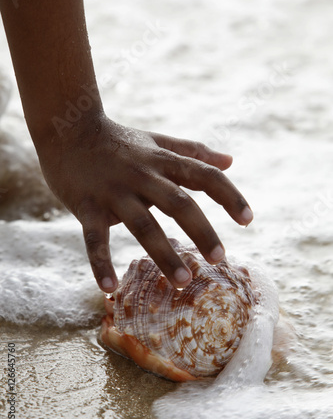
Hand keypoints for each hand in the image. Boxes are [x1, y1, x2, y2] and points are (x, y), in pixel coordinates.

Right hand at [38, 115, 252, 292]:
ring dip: (164, 254)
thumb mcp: (158, 141)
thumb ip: (193, 151)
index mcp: (162, 160)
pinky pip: (94, 239)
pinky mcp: (87, 206)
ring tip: (183, 281)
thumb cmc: (118, 140)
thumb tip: (230, 160)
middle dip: (202, 231)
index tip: (248, 220)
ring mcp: (114, 192)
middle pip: (179, 203)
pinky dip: (101, 264)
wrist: (68, 129)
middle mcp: (142, 175)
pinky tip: (110, 289)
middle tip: (220, 259)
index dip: (229, 196)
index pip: (204, 175)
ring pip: (143, 225)